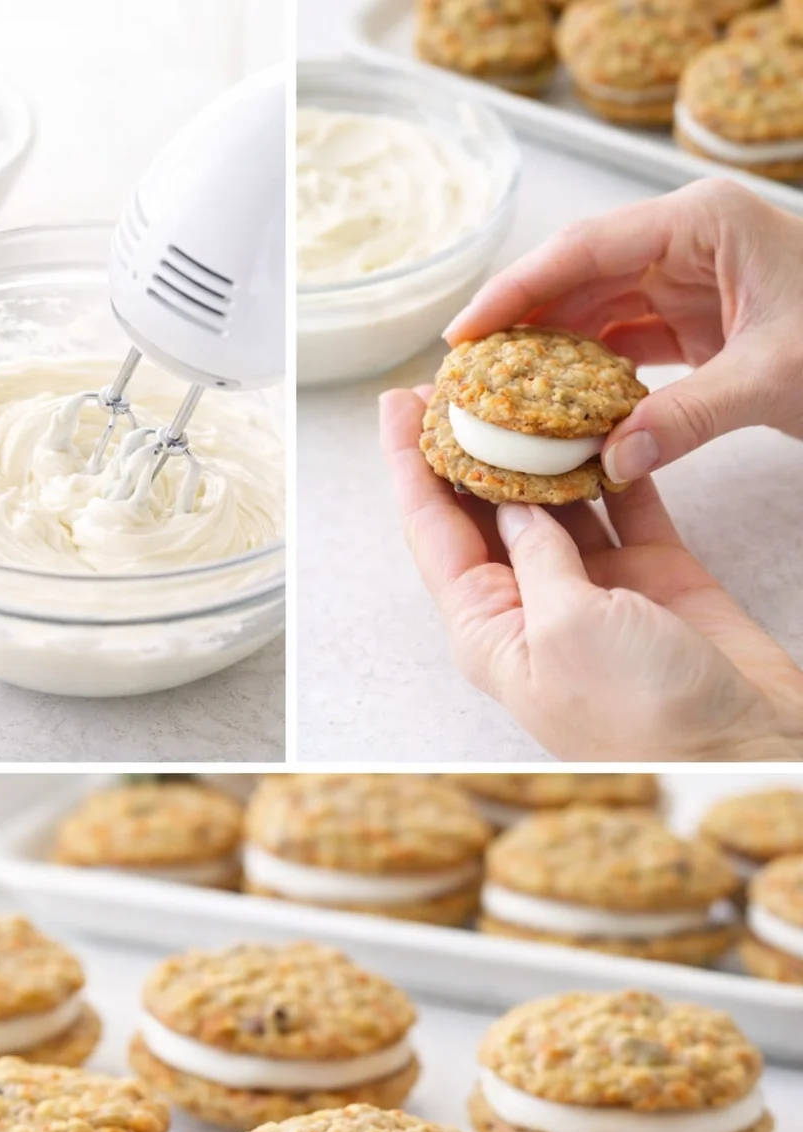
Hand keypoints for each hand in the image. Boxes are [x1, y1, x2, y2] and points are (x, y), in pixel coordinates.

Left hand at [380, 387, 802, 760]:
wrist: (737, 749)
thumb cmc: (639, 718)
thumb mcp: (566, 630)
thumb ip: (537, 558)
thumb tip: (514, 502)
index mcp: (490, 628)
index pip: (433, 532)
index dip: (411, 465)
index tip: (399, 403)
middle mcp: (533, 604)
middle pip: (486, 507)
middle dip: (473, 441)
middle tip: (468, 376)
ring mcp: (594, 587)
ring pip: (556, 497)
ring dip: (546, 442)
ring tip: (534, 380)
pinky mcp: (652, 573)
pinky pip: (624, 501)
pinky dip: (615, 460)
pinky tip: (606, 414)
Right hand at [443, 179, 802, 483]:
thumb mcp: (775, 378)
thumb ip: (690, 417)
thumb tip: (611, 462)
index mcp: (701, 223)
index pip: (586, 249)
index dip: (517, 289)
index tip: (464, 331)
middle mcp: (687, 241)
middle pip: (578, 275)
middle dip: (520, 324)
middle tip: (465, 373)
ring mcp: (689, 278)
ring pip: (595, 309)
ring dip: (548, 352)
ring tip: (494, 395)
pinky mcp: (695, 319)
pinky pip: (623, 340)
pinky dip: (588, 374)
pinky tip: (553, 407)